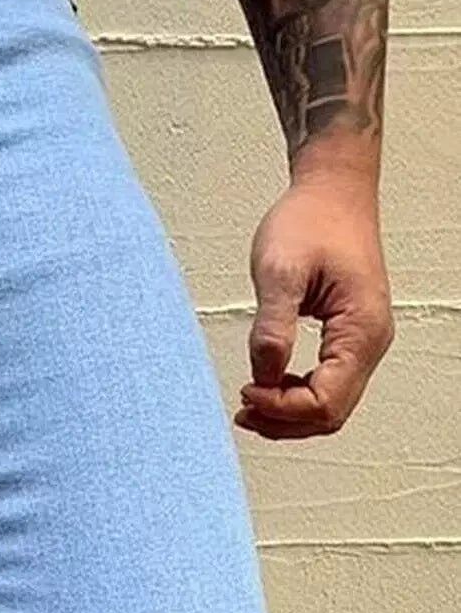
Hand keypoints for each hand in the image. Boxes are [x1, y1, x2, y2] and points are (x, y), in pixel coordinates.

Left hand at [237, 176, 393, 440]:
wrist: (331, 191)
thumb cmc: (311, 220)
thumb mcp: (280, 270)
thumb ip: (272, 326)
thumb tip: (263, 375)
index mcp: (361, 329)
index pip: (325, 401)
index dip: (282, 408)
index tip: (246, 391)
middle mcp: (370, 342)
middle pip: (331, 413)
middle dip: (284, 420)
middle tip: (242, 410)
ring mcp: (363, 342)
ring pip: (330, 405)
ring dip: (289, 414)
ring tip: (249, 402)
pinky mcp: (349, 337)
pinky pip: (327, 385)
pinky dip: (295, 396)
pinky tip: (266, 386)